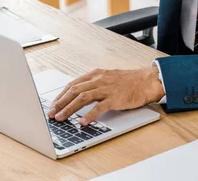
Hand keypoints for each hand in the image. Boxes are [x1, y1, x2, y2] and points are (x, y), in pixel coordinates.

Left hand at [47, 67, 163, 124]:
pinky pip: (99, 107)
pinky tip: (82, 122)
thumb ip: (94, 84)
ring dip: (69, 108)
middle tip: (52, 113)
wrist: (146, 81)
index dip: (61, 95)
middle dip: (61, 102)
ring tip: (61, 118)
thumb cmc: (128, 81)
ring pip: (83, 97)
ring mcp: (107, 88)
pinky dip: (89, 115)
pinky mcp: (115, 98)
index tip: (53, 104)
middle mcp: (99, 79)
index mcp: (96, 74)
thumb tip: (78, 96)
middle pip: (75, 90)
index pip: (73, 84)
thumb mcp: (108, 78)